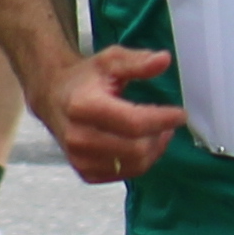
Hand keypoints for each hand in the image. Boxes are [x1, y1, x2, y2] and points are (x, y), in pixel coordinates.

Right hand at [40, 45, 186, 185]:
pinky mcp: (85, 172)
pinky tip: (140, 145)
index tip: (180, 114)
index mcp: (84, 106)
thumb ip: (137, 61)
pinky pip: (126, 174)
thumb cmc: (85, 79)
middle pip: (136, 148)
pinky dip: (140, 161)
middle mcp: (78, 137)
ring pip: (135, 165)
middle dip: (159, 135)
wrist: (53, 98)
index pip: (133, 123)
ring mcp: (79, 158)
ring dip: (153, 150)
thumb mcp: (111, 61)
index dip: (162, 120)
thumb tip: (164, 60)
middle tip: (167, 123)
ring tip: (156, 133)